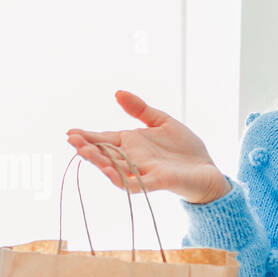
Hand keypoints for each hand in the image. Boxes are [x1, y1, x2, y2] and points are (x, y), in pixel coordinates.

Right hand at [65, 91, 229, 204]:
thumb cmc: (185, 149)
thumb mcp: (162, 122)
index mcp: (131, 144)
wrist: (207, 169)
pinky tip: (109, 170)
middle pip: (104, 155)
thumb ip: (140, 109)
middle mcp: (133, 159)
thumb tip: (118, 93)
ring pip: (115, 169)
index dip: (87, 136)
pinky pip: (135, 183)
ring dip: (98, 162)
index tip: (70, 132)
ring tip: (84, 152)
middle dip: (87, 149)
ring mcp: (143, 172)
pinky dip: (121, 178)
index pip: (104, 139)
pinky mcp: (158, 181)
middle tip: (72, 140)